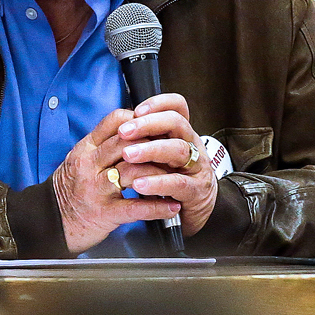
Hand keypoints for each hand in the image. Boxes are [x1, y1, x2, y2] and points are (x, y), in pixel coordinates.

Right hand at [51, 108, 182, 253]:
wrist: (48, 222)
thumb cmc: (69, 190)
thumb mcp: (80, 159)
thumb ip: (102, 144)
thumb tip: (132, 128)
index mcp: (86, 149)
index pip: (115, 121)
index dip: (140, 121)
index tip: (158, 127)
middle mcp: (90, 165)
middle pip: (128, 143)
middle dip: (156, 144)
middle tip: (175, 149)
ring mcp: (96, 189)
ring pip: (134, 171)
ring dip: (161, 174)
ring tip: (178, 177)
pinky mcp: (103, 213)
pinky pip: (135, 207)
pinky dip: (157, 207)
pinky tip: (172, 207)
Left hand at [115, 93, 217, 235]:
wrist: (194, 211)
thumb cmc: (172, 179)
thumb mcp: (160, 156)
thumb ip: (146, 140)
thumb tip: (116, 124)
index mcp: (181, 134)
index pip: (178, 106)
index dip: (159, 103)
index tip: (136, 110)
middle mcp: (192, 145)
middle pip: (177, 123)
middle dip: (148, 124)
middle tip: (124, 132)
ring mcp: (197, 167)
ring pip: (179, 150)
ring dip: (151, 150)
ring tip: (128, 155)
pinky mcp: (196, 190)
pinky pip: (178, 183)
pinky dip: (158, 183)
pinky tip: (139, 185)